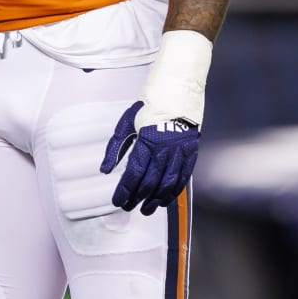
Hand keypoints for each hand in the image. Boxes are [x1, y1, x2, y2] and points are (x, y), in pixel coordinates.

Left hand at [99, 100, 199, 214]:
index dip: (124, 190)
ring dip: (156, 200)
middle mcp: (165, 149)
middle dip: (138, 198)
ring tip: (147, 209)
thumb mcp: (127, 122)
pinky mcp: (191, 151)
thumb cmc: (150, 104)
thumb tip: (106, 170)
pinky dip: (174, 191)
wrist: (178, 89)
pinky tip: (166, 199)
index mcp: (146, 141)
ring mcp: (180, 151)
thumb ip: (116, 148)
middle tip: (129, 207)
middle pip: (150, 182)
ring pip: (167, 184)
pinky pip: (183, 177)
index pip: (133, 173)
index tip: (117, 200)